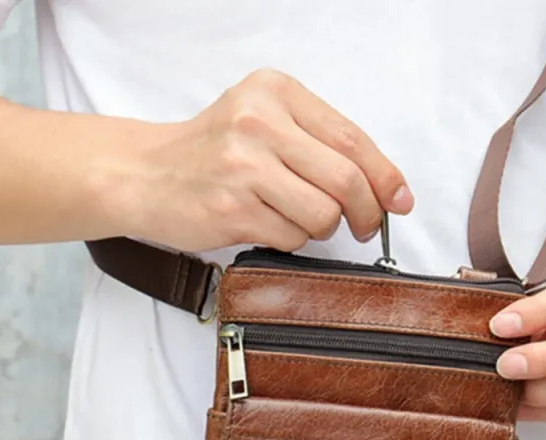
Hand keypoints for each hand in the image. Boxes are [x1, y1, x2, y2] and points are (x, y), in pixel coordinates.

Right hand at [116, 69, 412, 252]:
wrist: (145, 175)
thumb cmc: (212, 154)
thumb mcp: (263, 123)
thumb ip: (319, 144)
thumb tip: (385, 188)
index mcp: (275, 92)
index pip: (352, 138)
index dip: (385, 176)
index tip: (400, 200)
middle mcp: (259, 123)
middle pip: (346, 180)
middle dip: (366, 213)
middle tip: (363, 227)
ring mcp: (243, 167)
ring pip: (323, 215)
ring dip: (321, 229)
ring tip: (294, 218)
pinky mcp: (232, 209)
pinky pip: (292, 238)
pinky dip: (290, 241)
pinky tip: (266, 225)